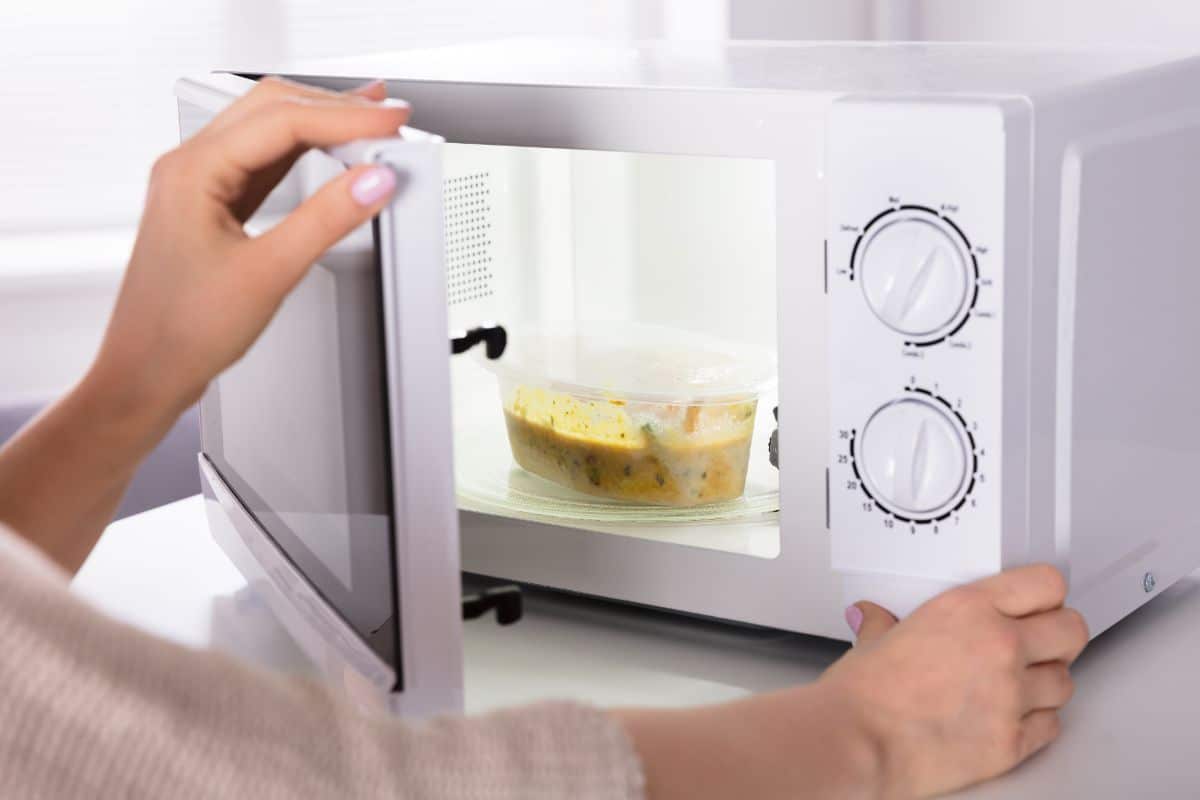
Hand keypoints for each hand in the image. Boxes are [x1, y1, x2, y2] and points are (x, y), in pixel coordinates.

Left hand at [93, 76, 409, 417]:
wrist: (146, 374)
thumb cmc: (182, 332)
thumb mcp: (268, 274)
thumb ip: (326, 220)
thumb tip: (371, 180)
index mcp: (193, 171)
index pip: (283, 121)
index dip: (346, 117)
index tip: (389, 121)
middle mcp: (191, 167)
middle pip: (272, 108)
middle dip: (334, 106)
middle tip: (387, 115)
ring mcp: (200, 185)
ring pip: (268, 130)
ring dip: (320, 122)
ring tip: (368, 122)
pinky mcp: (213, 206)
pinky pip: (263, 161)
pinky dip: (304, 151)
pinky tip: (331, 154)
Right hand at [822, 564, 1089, 797]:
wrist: (858, 741)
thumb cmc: (863, 693)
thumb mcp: (874, 640)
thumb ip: (885, 623)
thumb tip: (872, 617)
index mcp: (967, 609)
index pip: (1045, 584)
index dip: (1047, 595)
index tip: (1041, 604)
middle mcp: (999, 645)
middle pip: (1072, 630)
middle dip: (1060, 637)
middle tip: (1042, 645)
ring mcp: (1011, 695)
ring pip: (1065, 682)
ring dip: (1047, 684)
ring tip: (1020, 688)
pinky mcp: (1013, 741)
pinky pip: (1052, 727)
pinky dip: (1037, 724)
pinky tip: (1012, 719)